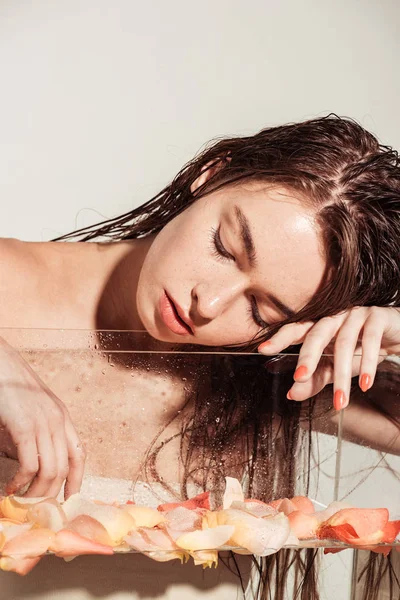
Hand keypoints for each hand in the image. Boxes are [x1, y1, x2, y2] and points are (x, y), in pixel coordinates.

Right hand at [0, 338, 85, 498]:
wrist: (0, 364)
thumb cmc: (10, 388)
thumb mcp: (31, 410)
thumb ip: (36, 434)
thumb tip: (31, 466)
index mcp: (62, 416)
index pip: (79, 454)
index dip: (77, 480)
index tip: (68, 500)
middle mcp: (58, 420)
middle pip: (65, 468)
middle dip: (51, 493)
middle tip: (36, 507)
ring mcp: (43, 422)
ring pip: (50, 470)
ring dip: (36, 492)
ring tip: (22, 500)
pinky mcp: (24, 425)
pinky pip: (30, 464)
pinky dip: (21, 481)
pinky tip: (12, 487)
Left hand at [258, 307, 399, 408]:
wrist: (396, 337)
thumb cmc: (361, 349)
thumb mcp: (335, 368)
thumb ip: (315, 380)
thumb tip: (291, 394)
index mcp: (319, 326)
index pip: (296, 330)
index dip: (279, 338)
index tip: (263, 350)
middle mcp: (333, 317)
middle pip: (316, 333)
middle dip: (307, 357)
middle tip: (299, 377)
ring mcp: (354, 314)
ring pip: (343, 342)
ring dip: (342, 375)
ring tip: (340, 401)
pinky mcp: (377, 317)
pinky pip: (369, 340)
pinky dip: (367, 364)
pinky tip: (365, 384)